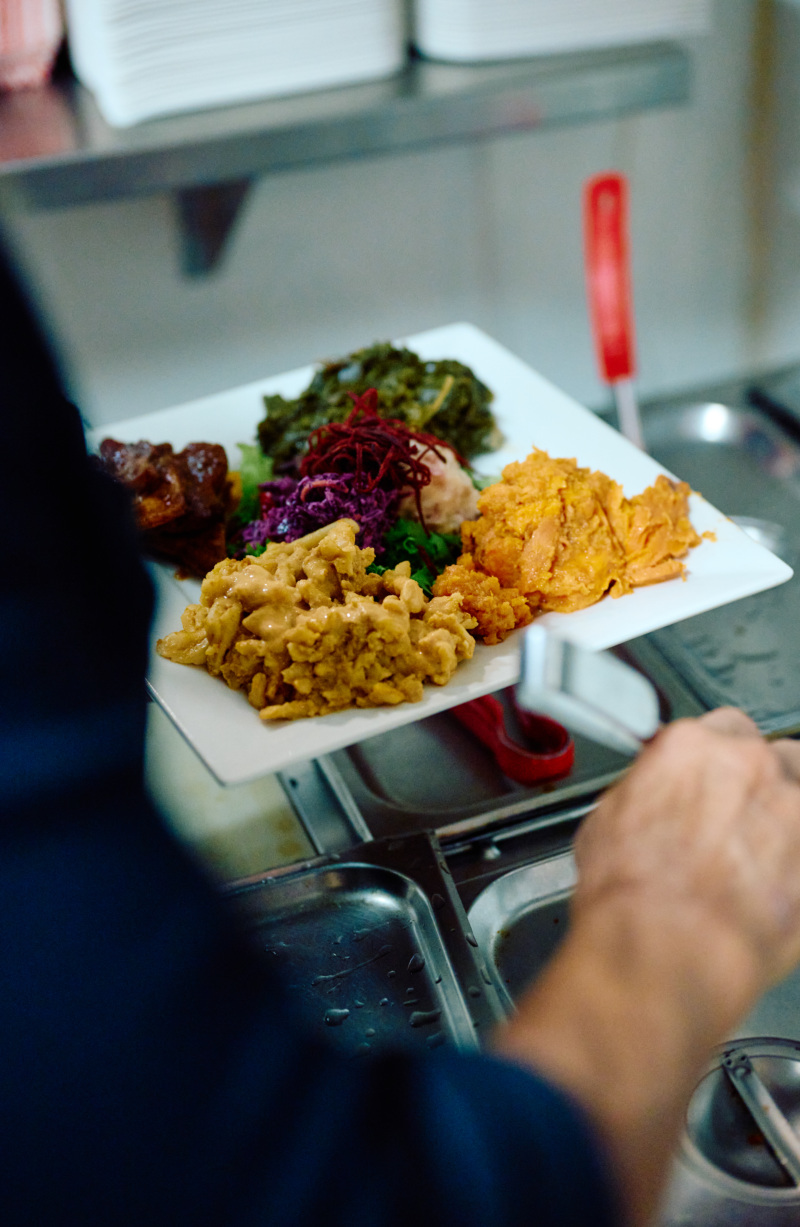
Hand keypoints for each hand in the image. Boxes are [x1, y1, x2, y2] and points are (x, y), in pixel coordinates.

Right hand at [574, 708, 799, 998]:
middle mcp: (751, 767)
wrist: (664, 951)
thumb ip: (645, 792)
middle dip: (755, 785)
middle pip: (771, 756)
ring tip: (758, 856)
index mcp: (693, 747)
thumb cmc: (631, 895)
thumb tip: (650, 798)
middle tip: (732, 822)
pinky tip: (770, 887)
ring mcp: (794, 813)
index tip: (705, 784)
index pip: (719, 729)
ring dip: (784, 819)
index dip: (712, 763)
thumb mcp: (604, 822)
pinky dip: (793, 865)